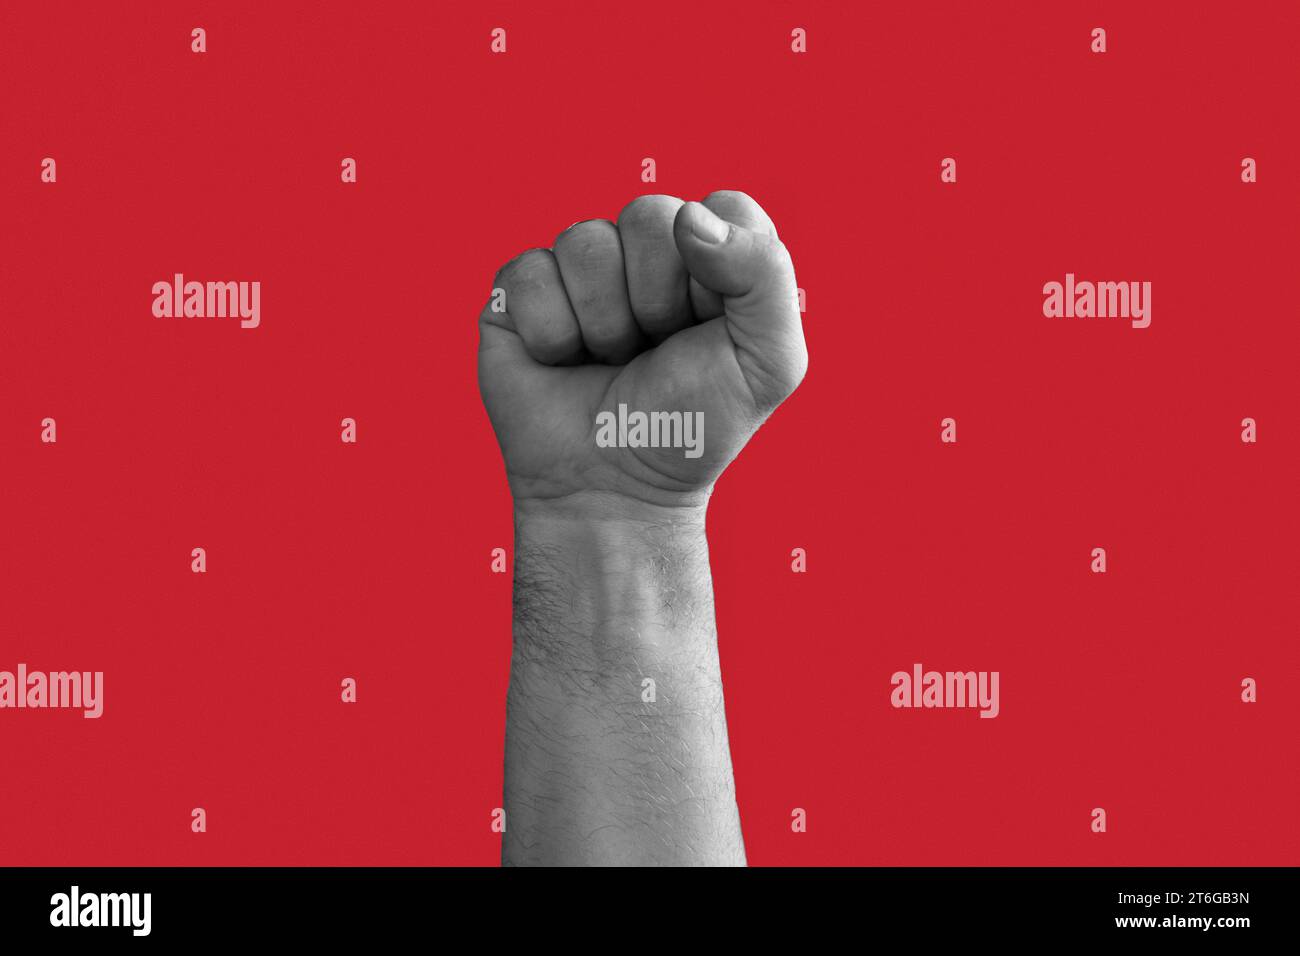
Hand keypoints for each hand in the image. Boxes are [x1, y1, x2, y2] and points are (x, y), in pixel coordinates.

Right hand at [478, 190, 806, 510]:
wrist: (616, 491)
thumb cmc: (693, 427)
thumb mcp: (769, 362)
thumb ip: (766, 274)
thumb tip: (688, 217)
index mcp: (713, 257)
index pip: (725, 207)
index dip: (720, 272)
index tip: (713, 328)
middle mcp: (646, 252)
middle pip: (650, 214)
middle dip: (659, 298)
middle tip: (656, 350)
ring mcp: (581, 270)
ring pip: (587, 242)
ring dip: (605, 323)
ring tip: (611, 362)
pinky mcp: (520, 291)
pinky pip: (530, 272)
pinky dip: (552, 335)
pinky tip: (564, 364)